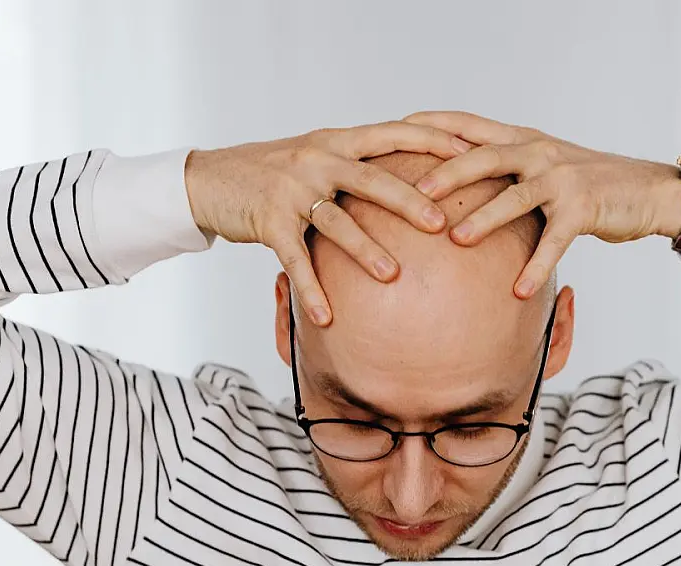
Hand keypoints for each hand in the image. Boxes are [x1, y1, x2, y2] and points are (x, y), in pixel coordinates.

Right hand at [185, 122, 472, 325]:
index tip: (469, 152)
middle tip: (440, 224)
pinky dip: (312, 290)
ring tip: (393, 276)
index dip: (430, 140)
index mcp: (337, 141)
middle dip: (408, 202)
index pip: (392, 133)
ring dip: (365, 251)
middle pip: (371, 179)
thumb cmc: (276, 171)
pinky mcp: (269, 222)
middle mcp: (317, 159)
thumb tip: (417, 180)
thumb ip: (361, 164)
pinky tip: (327, 317)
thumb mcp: (319, 155)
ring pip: (336, 222)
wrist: (211, 178)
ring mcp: (292, 190)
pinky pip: (295, 260)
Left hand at [403, 111, 680, 298]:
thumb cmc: (589, 183)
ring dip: (484, 218)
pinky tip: (519, 292)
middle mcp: (539, 152)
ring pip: (515, 197)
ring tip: (455, 240)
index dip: (433, 125)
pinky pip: (554, 241)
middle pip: (485, 157)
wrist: (649, 190)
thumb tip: (455, 184)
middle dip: (447, 173)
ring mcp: (562, 179)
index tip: (394, 130)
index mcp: (523, 140)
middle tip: (415, 192)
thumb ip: (505, 170)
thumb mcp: (543, 167)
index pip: (470, 126)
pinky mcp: (584, 208)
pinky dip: (536, 267)